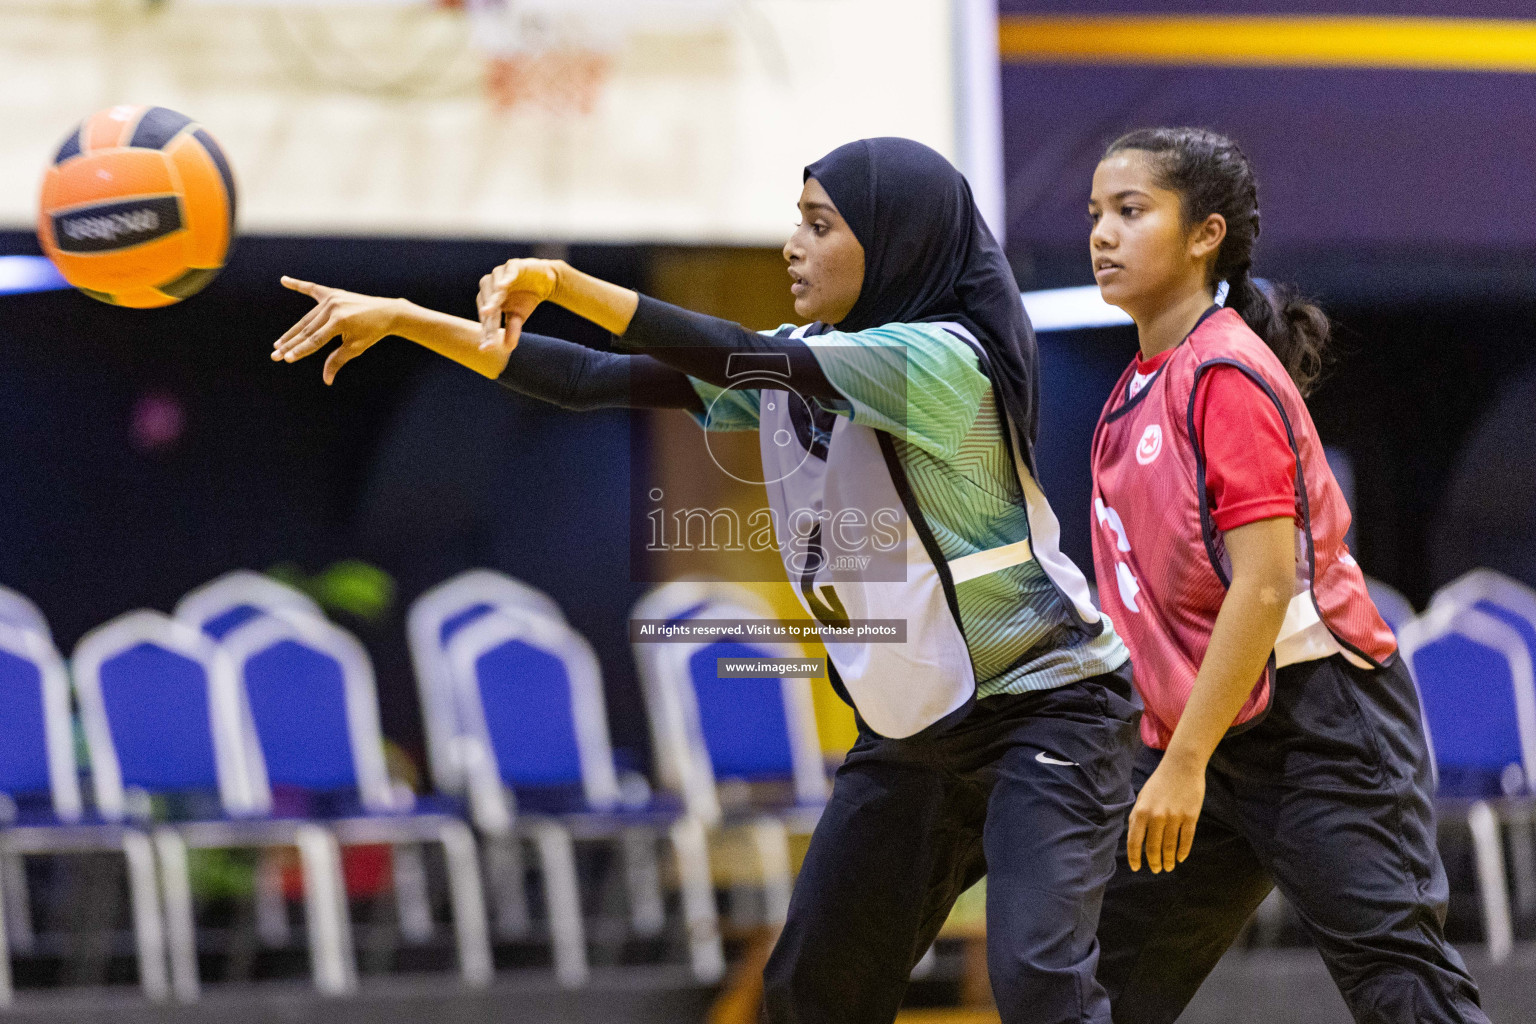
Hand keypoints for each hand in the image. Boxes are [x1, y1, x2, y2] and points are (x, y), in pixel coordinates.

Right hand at [272, 277, 404, 384]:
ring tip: (278, 343)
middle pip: (307, 330)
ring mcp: (332, 298)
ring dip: (292, 331)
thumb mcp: (356, 348)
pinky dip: (298, 285)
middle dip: (290, 344)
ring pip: (307, 318)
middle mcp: (333, 308)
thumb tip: (326, 380)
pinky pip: (312, 289)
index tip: (286, 359)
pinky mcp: (333, 293)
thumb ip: (338, 360)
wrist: (387, 312)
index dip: (300, 351)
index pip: (315, 340)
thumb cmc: (372, 333)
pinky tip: (283, 280)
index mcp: (340, 321)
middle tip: (274, 355)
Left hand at [477, 258, 559, 353]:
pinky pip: (508, 272)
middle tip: (487, 330)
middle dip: (488, 316)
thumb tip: (507, 349)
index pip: (487, 319)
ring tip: (489, 311)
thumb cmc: (526, 299)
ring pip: (492, 286)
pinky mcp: (513, 266)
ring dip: (492, 298)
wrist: (545, 281)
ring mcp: (500, 275)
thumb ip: (511, 331)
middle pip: (487, 302)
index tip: (486, 349)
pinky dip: (505, 279)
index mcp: (489, 301)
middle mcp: (490, 287)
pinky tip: (503, 286)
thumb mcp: (519, 317)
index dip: (488, 333)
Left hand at [1125, 751, 1205, 872]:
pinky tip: (1180, 858)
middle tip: (1156, 870)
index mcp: (1141, 811)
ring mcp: (1175, 817)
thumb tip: (1134, 838)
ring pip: (1170, 846)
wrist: (1181, 766)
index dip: (1134, 857)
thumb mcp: (1142, 797)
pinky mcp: (1190, 817)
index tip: (1137, 868)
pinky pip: (1186, 839)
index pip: (1135, 841)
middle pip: (1154, 847)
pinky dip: (1183, 852)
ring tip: (1168, 867)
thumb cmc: (1159, 782)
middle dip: (1154, 862)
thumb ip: (1137, 817)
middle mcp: (1157, 816)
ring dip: (1168, 860)